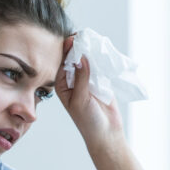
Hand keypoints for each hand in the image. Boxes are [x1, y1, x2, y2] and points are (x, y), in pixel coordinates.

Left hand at [55, 36, 123, 151]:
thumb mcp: (81, 99)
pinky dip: (101, 59)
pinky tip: (103, 50)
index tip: (72, 38)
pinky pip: (100, 66)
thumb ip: (81, 78)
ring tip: (94, 40)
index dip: (67, 51)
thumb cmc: (88, 121)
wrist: (106, 134)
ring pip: (88, 61)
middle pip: (75, 59)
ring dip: (90, 51)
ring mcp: (87, 80)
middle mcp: (73, 81)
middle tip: (84, 36)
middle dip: (78, 48)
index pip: (62, 63)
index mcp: (62, 85)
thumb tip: (81, 57)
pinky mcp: (101, 81)